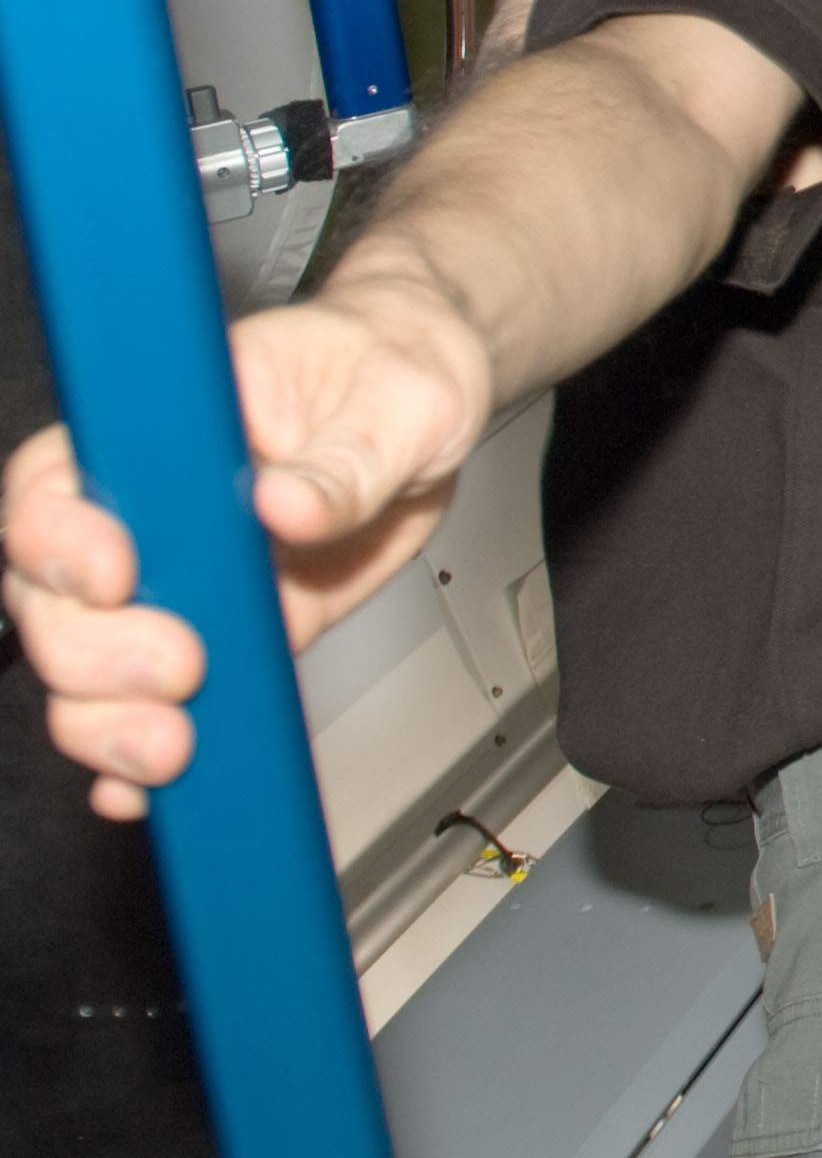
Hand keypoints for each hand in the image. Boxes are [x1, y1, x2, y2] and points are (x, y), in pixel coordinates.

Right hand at [4, 283, 489, 816]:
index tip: (116, 574)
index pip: (56, 480)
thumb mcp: (398, 398)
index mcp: (164, 427)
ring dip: (107, 719)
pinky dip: (139, 756)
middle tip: (176, 669)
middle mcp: (148, 509)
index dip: (59, 535)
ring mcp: (180, 580)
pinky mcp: (225, 633)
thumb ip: (342, 458)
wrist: (433, 407)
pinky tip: (152, 785)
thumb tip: (285, 503)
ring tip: (171, 746)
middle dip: (92, 651)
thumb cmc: (397, 371)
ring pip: (85, 666)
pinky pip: (157, 704)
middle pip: (53, 594)